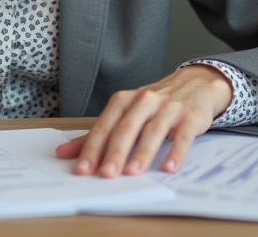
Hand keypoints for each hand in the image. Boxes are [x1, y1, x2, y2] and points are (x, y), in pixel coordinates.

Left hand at [55, 64, 232, 176]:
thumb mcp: (125, 112)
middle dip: (115, 152)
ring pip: (153, 130)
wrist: (194, 83)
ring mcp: (168, 108)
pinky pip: (182, 135)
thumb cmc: (154, 103)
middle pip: (126, 128)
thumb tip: (63, 153)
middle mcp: (144, 101)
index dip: (92, 148)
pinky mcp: (190, 117)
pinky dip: (176, 152)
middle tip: (106, 174)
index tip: (83, 169)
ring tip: (133, 172)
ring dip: (143, 152)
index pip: (104, 126)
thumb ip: (97, 134)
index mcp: (123, 100)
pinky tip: (169, 167)